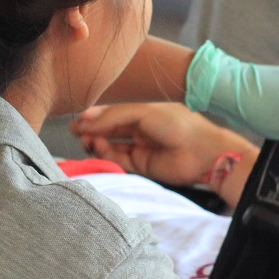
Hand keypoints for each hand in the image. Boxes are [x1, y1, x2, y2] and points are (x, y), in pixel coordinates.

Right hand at [70, 103, 247, 186]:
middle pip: (109, 131)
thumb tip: (85, 120)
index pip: (113, 114)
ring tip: (90, 141)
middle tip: (78, 132)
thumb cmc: (177, 125)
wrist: (201, 151)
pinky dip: (107, 156)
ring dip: (97, 143)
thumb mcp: (143, 112)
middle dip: (92, 131)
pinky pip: (118, 161)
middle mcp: (140, 130)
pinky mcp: (141, 165)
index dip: (94, 117)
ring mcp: (140, 148)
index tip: (77, 121)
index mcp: (143, 112)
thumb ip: (113, 116)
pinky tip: (100, 149)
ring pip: (111, 146)